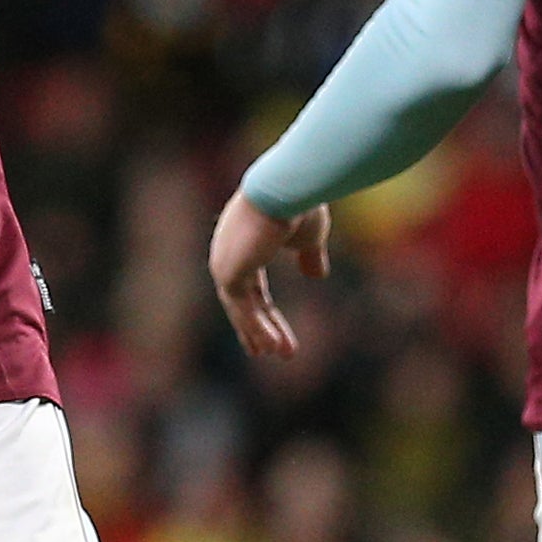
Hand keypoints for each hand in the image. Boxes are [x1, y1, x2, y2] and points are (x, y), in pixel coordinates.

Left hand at [207, 192, 329, 361]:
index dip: (264, 312)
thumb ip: (310, 256)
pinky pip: (241, 308)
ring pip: (240, 308)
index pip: (251, 286)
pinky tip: (272, 346)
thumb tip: (317, 275)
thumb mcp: (310, 236)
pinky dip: (256, 328)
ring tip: (282, 354)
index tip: (277, 335)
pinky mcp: (227, 271)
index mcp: (245, 242)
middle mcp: (229, 251)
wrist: (289, 187)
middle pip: (243, 301)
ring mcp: (225, 261)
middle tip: (277, 352)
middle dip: (262, 327)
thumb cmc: (301, 203)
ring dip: (261, 333)